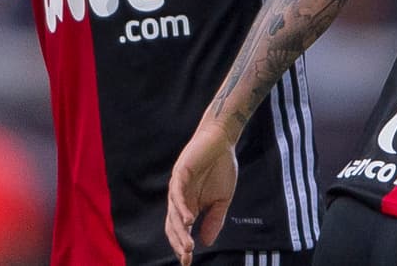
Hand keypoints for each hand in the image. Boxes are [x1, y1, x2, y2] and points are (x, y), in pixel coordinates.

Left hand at [166, 122, 238, 264]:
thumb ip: (214, 220)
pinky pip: (177, 192)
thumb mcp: (221, 200)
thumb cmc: (221, 169)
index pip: (181, 228)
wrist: (222, 142)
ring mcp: (178, 185)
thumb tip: (205, 242)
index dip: (182, 244)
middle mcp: (180, 197)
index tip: (188, 262)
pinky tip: (189, 220)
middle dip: (179, 242)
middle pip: (174, 224)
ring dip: (181, 230)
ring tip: (188, 246)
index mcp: (189, 204)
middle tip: (186, 259)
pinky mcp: (180, 173)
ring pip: (174, 211)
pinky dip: (181, 207)